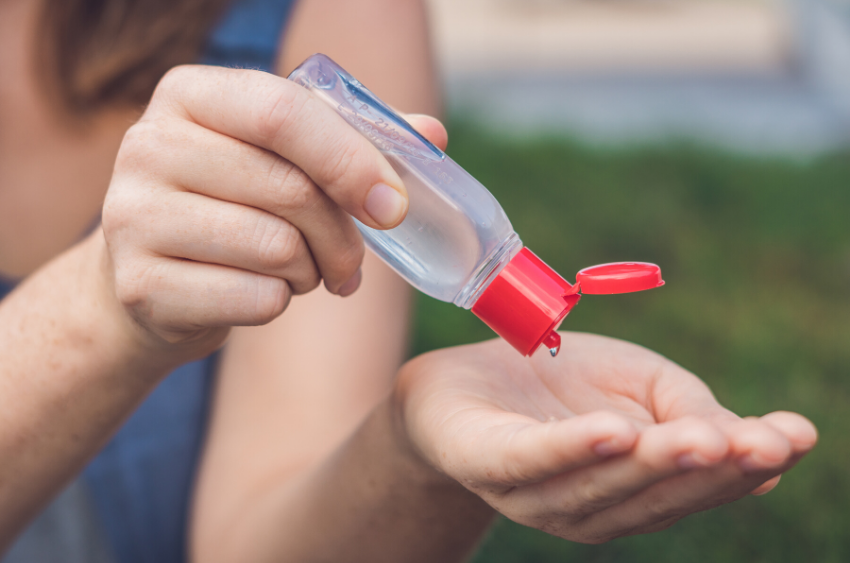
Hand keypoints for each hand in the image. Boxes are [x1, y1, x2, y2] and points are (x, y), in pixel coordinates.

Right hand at [100, 65, 445, 353]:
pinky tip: (262, 294)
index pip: (285, 114)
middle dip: (343, 236)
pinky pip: (256, 299)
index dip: (353, 161)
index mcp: (190, 95)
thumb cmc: (234, 208)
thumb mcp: (282, 159)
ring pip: (277, 248)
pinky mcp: (139, 285)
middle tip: (351, 261)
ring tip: (298, 271)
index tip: (396, 206)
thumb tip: (433, 134)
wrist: (154, 282)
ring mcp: (131, 216)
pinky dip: (280, 304)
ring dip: (311, 271)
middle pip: (290, 189)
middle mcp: (148, 145)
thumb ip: (354, 140)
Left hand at [394, 333, 816, 543]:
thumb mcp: (636, 381)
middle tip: (758, 444)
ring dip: (652, 464)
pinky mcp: (487, 462)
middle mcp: (587, 505)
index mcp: (630, 489)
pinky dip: (572, 450)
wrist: (460, 378)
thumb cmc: (557, 383)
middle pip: (652, 495)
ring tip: (700, 439)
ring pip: (599, 486)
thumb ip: (687, 408)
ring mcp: (535, 493)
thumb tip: (757, 442)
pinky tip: (611, 432)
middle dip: (708, 471)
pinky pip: (532, 460)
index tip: (796, 436)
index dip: (746, 466)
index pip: (693, 485)